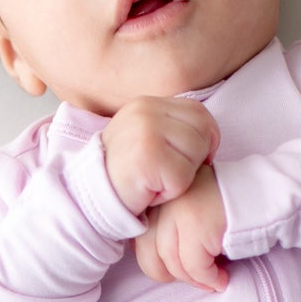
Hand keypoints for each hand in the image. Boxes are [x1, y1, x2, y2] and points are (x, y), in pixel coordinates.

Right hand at [100, 96, 220, 217]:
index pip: (198, 112)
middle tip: (166, 172)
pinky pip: (182, 177)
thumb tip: (211, 136)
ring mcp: (146, 131)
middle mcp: (145, 111)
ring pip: (196, 152)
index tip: (188, 159)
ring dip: (182, 176)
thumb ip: (173, 128)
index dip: (204, 138)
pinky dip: (171, 191)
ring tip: (156, 180)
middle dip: (194, 158)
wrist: (89, 197)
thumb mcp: (146, 139)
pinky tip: (150, 191)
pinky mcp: (148, 157)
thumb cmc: (124, 175)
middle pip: (202, 130)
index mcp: (147, 104)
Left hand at [134, 162, 227, 292]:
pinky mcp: (198, 223)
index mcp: (159, 196)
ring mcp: (179, 210)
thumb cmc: (230, 208)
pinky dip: (209, 279)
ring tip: (212, 281)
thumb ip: (167, 228)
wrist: (267, 192)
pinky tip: (221, 279)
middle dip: (168, 274)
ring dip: (193, 280)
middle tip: (192, 278)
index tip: (176, 269)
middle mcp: (164, 199)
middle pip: (148, 252)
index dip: (155, 262)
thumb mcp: (190, 211)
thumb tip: (153, 263)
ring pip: (172, 262)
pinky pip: (195, 266)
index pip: (139, 239)